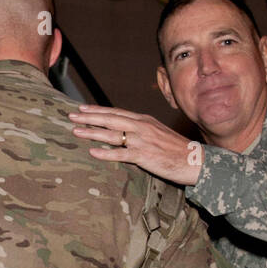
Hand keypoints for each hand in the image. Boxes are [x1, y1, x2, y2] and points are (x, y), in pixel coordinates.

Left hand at [68, 105, 203, 185]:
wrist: (194, 160)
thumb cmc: (176, 148)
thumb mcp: (158, 132)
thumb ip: (141, 129)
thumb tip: (125, 130)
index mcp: (144, 120)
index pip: (116, 112)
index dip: (98, 110)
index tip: (82, 108)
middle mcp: (141, 127)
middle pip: (110, 120)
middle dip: (89, 117)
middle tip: (72, 116)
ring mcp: (142, 141)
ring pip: (112, 135)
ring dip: (92, 133)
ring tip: (76, 132)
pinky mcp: (144, 156)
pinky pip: (121, 154)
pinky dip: (106, 153)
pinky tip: (93, 152)